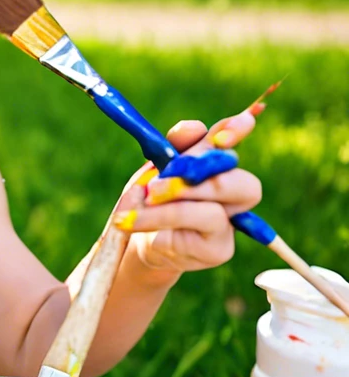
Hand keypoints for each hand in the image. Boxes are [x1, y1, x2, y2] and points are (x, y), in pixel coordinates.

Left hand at [115, 110, 262, 273]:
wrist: (136, 236)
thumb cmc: (150, 197)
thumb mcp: (155, 168)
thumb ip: (175, 147)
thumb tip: (193, 127)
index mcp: (221, 167)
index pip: (233, 145)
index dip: (235, 132)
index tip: (235, 125)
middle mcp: (235, 196)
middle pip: (245, 185)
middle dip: (200, 180)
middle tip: (157, 184)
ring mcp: (230, 225)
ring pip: (212, 212)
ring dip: (169, 204)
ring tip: (142, 199)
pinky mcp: (218, 250)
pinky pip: (190, 232)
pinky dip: (157, 220)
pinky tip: (132, 221)